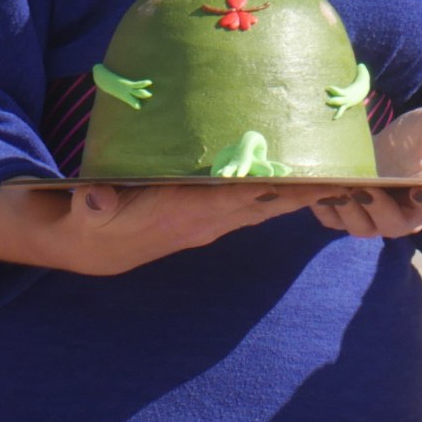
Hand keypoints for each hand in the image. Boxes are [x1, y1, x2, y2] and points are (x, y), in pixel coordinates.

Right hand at [0, 176, 325, 275]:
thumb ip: (89, 203)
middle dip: (301, 192)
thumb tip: (95, 196)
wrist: (78, 247)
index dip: (271, 189)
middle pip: (262, 206)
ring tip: (336, 175)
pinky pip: (249, 207)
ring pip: (261, 208)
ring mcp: (205, 224)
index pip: (235, 199)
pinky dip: (277, 195)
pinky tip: (299, 183)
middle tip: (345, 173)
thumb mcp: (77, 212)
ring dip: (296, 195)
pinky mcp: (204, 220)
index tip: (308, 176)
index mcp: (178, 215)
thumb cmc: (82, 220)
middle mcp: (201, 223)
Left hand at [309, 104, 421, 241]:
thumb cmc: (421, 139)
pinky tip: (316, 188)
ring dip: (346, 209)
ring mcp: (376, 219)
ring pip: (361, 227)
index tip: (418, 191)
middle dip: (376, 208)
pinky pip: (335, 221)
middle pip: (393, 224)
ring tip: (335, 187)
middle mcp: (407, 215)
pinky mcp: (350, 215)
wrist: (398, 151)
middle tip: (361, 187)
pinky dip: (324, 208)